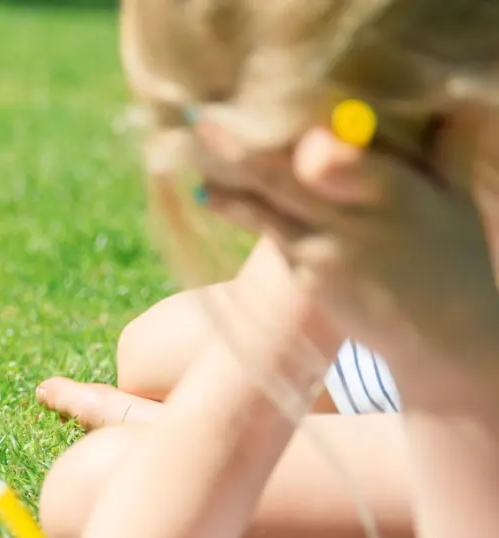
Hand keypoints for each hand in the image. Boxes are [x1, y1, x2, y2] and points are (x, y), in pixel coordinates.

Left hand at [203, 120, 498, 372]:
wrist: (444, 337)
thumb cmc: (451, 256)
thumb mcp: (454, 199)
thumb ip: (444, 149)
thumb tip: (451, 98)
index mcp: (397, 192)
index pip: (348, 163)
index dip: (310, 145)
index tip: (276, 115)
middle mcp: (356, 221)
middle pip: (288, 180)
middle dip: (240, 149)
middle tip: (199, 119)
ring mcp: (326, 252)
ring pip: (267, 208)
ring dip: (226, 182)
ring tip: (184, 153)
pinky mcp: (308, 276)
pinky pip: (270, 234)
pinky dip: (239, 209)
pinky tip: (209, 192)